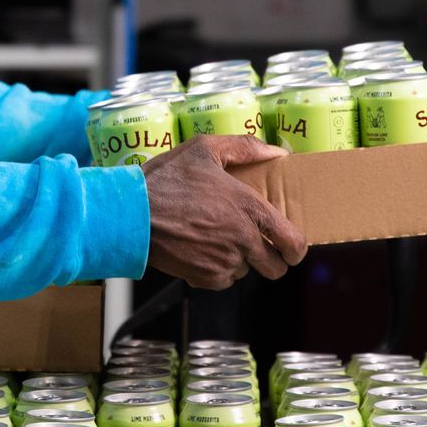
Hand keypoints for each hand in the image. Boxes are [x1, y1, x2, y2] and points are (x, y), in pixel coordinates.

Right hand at [142, 135, 307, 290]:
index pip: (293, 241)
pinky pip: (223, 280)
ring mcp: (224, 261)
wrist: (130, 215)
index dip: (297, 249)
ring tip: (217, 239)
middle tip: (258, 246)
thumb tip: (276, 152)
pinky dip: (217, 270)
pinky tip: (201, 250)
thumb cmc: (165, 179)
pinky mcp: (204, 277)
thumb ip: (244, 147)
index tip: (291, 248)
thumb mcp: (203, 149)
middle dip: (272, 259)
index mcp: (249, 208)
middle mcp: (242, 239)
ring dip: (239, 260)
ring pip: (246, 271)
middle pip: (276, 267)